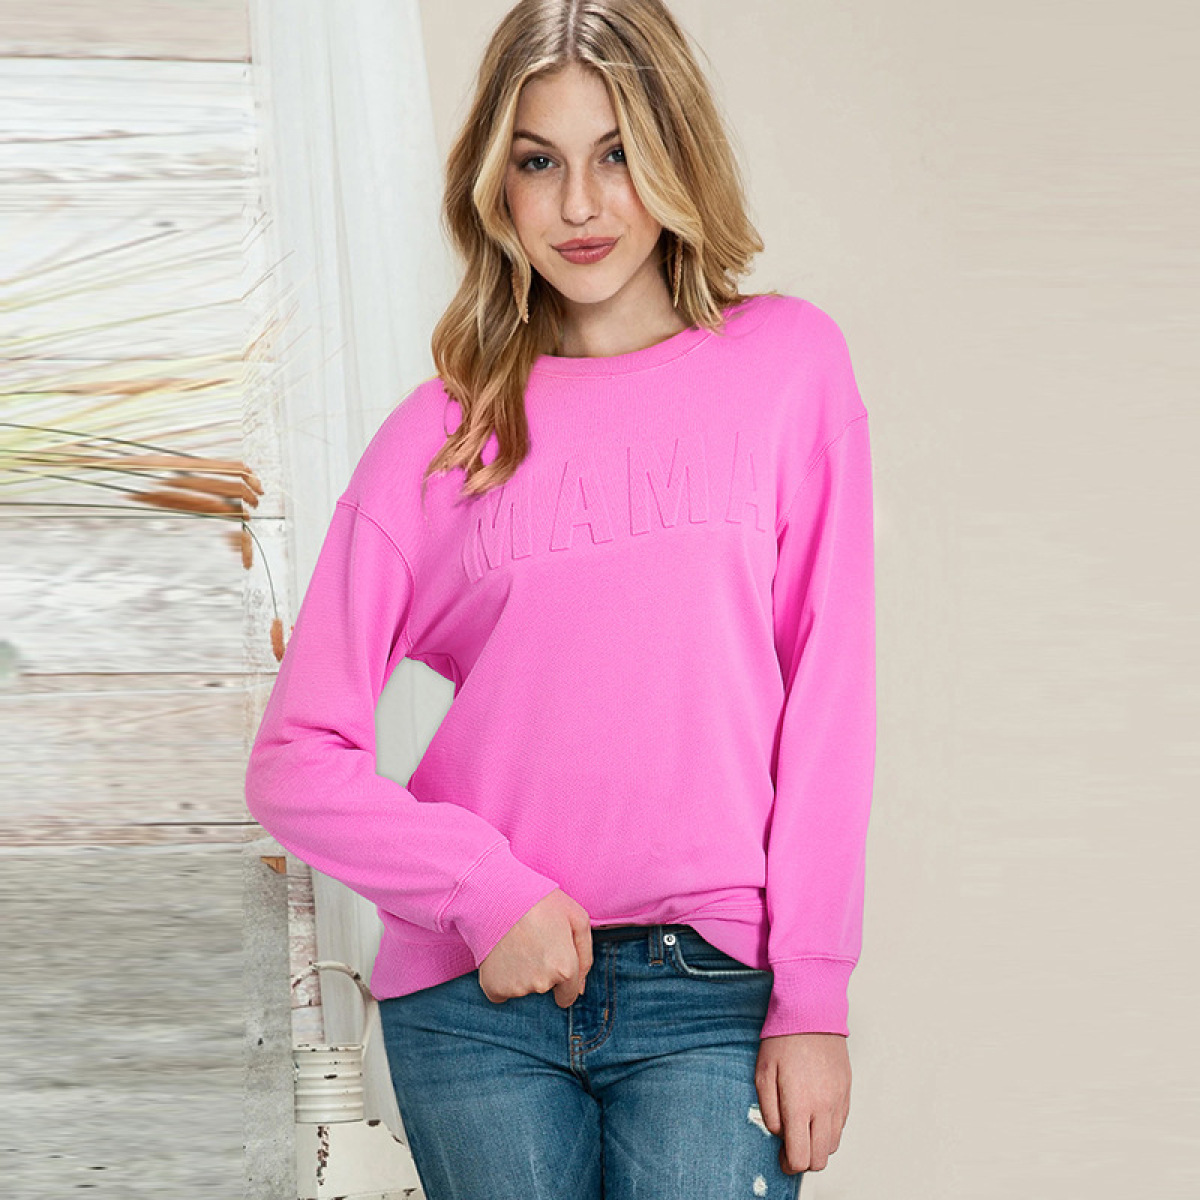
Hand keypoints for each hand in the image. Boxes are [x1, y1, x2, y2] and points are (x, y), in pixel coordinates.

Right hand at [478, 888, 592, 1007]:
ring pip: (523, 989)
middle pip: (545, 989)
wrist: (497, 893)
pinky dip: (501, 978)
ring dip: (522, 973)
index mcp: (565, 968)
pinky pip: (501, 992)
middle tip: (532, 941)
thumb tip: (581, 988)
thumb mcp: (576, 917)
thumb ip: (585, 956)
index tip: (551, 958)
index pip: (568, 996)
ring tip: (516, 943)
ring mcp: (516, 987)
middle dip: (542, 971)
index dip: (562, 978)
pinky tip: (501, 955)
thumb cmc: (540, 901)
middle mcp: (542, 983)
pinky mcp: (493, 986)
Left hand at [755, 1032, 850, 1174]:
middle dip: (804, 1159)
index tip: (781, 1158)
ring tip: (802, 1128)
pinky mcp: (847, 1091)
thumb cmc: (783, 1039)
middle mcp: (824, 1107)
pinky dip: (829, 1128)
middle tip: (790, 1147)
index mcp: (800, 1105)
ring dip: (817, 1145)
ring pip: (833, 1144)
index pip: (801, 1157)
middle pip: (820, 1158)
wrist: (811, 1011)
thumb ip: (769, 1110)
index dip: (789, 1164)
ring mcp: (838, 1099)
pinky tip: (814, 1113)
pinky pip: (841, 1124)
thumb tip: (779, 1133)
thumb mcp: (763, 1073)